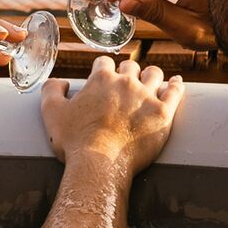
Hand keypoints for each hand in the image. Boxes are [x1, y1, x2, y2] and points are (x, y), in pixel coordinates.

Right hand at [44, 51, 182, 171]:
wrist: (98, 165)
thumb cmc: (74, 142)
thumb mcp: (51, 113)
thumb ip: (51, 90)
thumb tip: (61, 82)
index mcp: (101, 79)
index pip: (104, 63)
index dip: (103, 70)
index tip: (104, 78)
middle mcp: (125, 82)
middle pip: (131, 66)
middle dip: (128, 72)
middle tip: (126, 84)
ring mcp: (146, 96)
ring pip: (154, 74)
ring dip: (151, 76)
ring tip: (151, 81)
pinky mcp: (163, 113)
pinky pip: (175, 92)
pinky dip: (176, 85)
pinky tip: (176, 83)